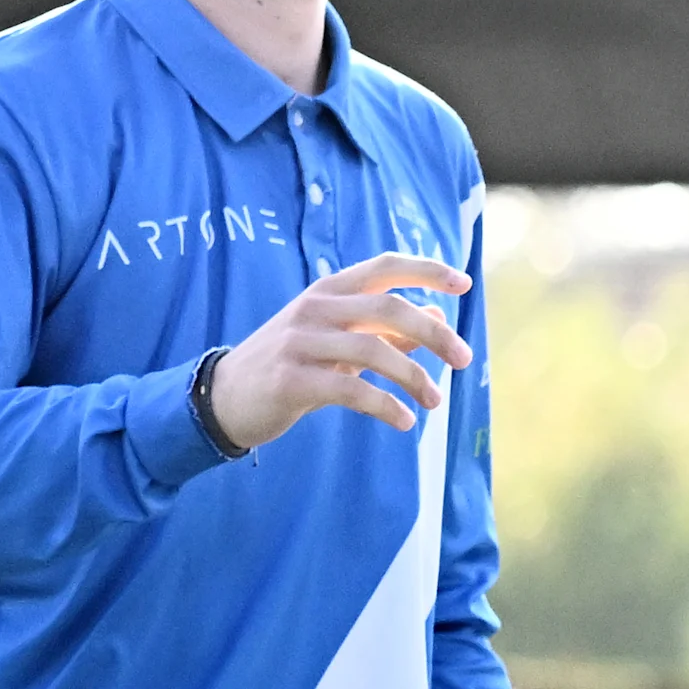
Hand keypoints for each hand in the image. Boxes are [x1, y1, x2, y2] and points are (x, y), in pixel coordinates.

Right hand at [207, 253, 471, 447]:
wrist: (223, 398)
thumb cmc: (292, 363)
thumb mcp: (338, 339)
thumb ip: (385, 328)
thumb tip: (437, 316)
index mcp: (328, 291)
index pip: (384, 267)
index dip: (426, 271)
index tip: (465, 284)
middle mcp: (314, 308)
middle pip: (389, 308)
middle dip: (435, 333)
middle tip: (465, 359)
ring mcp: (300, 343)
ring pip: (374, 350)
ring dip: (415, 377)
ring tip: (435, 401)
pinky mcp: (291, 381)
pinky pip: (351, 390)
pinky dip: (386, 406)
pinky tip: (405, 421)